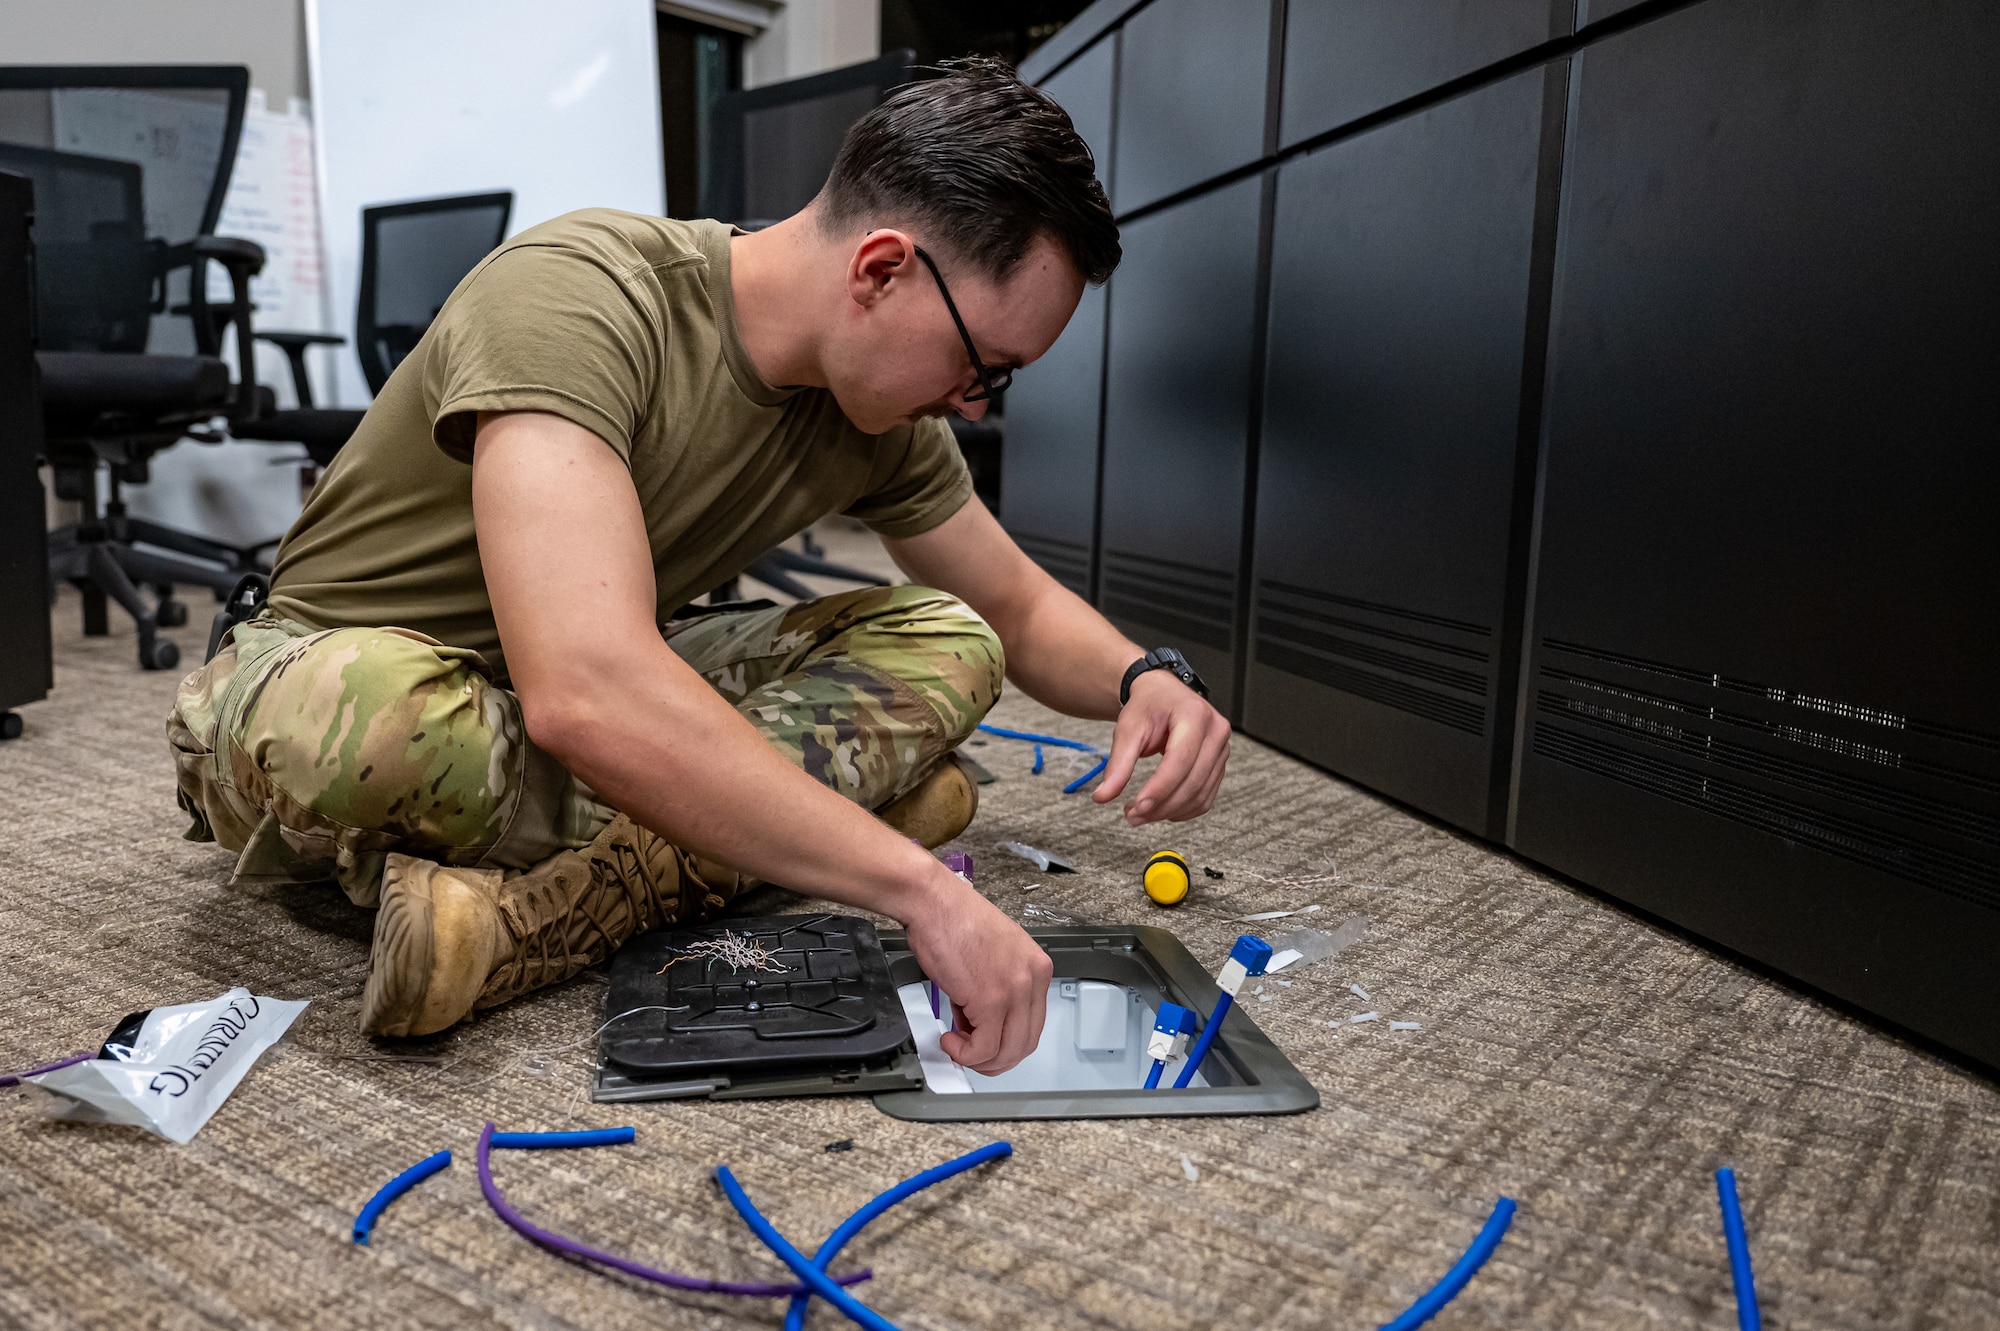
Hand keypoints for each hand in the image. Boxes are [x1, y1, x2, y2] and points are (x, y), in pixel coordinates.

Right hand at [899, 866, 1052, 1074]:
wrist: (933, 902)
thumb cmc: (953, 919)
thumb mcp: (991, 956)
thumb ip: (995, 990)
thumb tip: (979, 1022)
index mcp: (1037, 966)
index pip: (1033, 1022)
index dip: (1006, 1039)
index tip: (985, 1039)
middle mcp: (1033, 978)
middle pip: (1025, 1043)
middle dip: (995, 1057)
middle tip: (971, 1052)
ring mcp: (1015, 991)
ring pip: (1007, 1051)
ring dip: (979, 1059)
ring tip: (958, 1046)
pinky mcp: (991, 1001)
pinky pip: (984, 1048)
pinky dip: (965, 1054)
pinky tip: (951, 1041)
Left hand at [1093, 670, 1231, 824]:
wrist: (1163, 695)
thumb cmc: (1148, 706)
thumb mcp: (1128, 728)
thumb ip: (1118, 763)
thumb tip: (1103, 796)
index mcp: (1194, 715)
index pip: (1181, 760)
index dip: (1160, 788)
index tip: (1138, 806)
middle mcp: (1215, 731)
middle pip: (1193, 781)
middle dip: (1162, 805)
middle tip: (1133, 816)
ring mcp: (1222, 749)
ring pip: (1201, 795)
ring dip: (1170, 812)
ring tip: (1141, 815)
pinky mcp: (1219, 765)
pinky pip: (1206, 798)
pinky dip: (1183, 811)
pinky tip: (1161, 811)